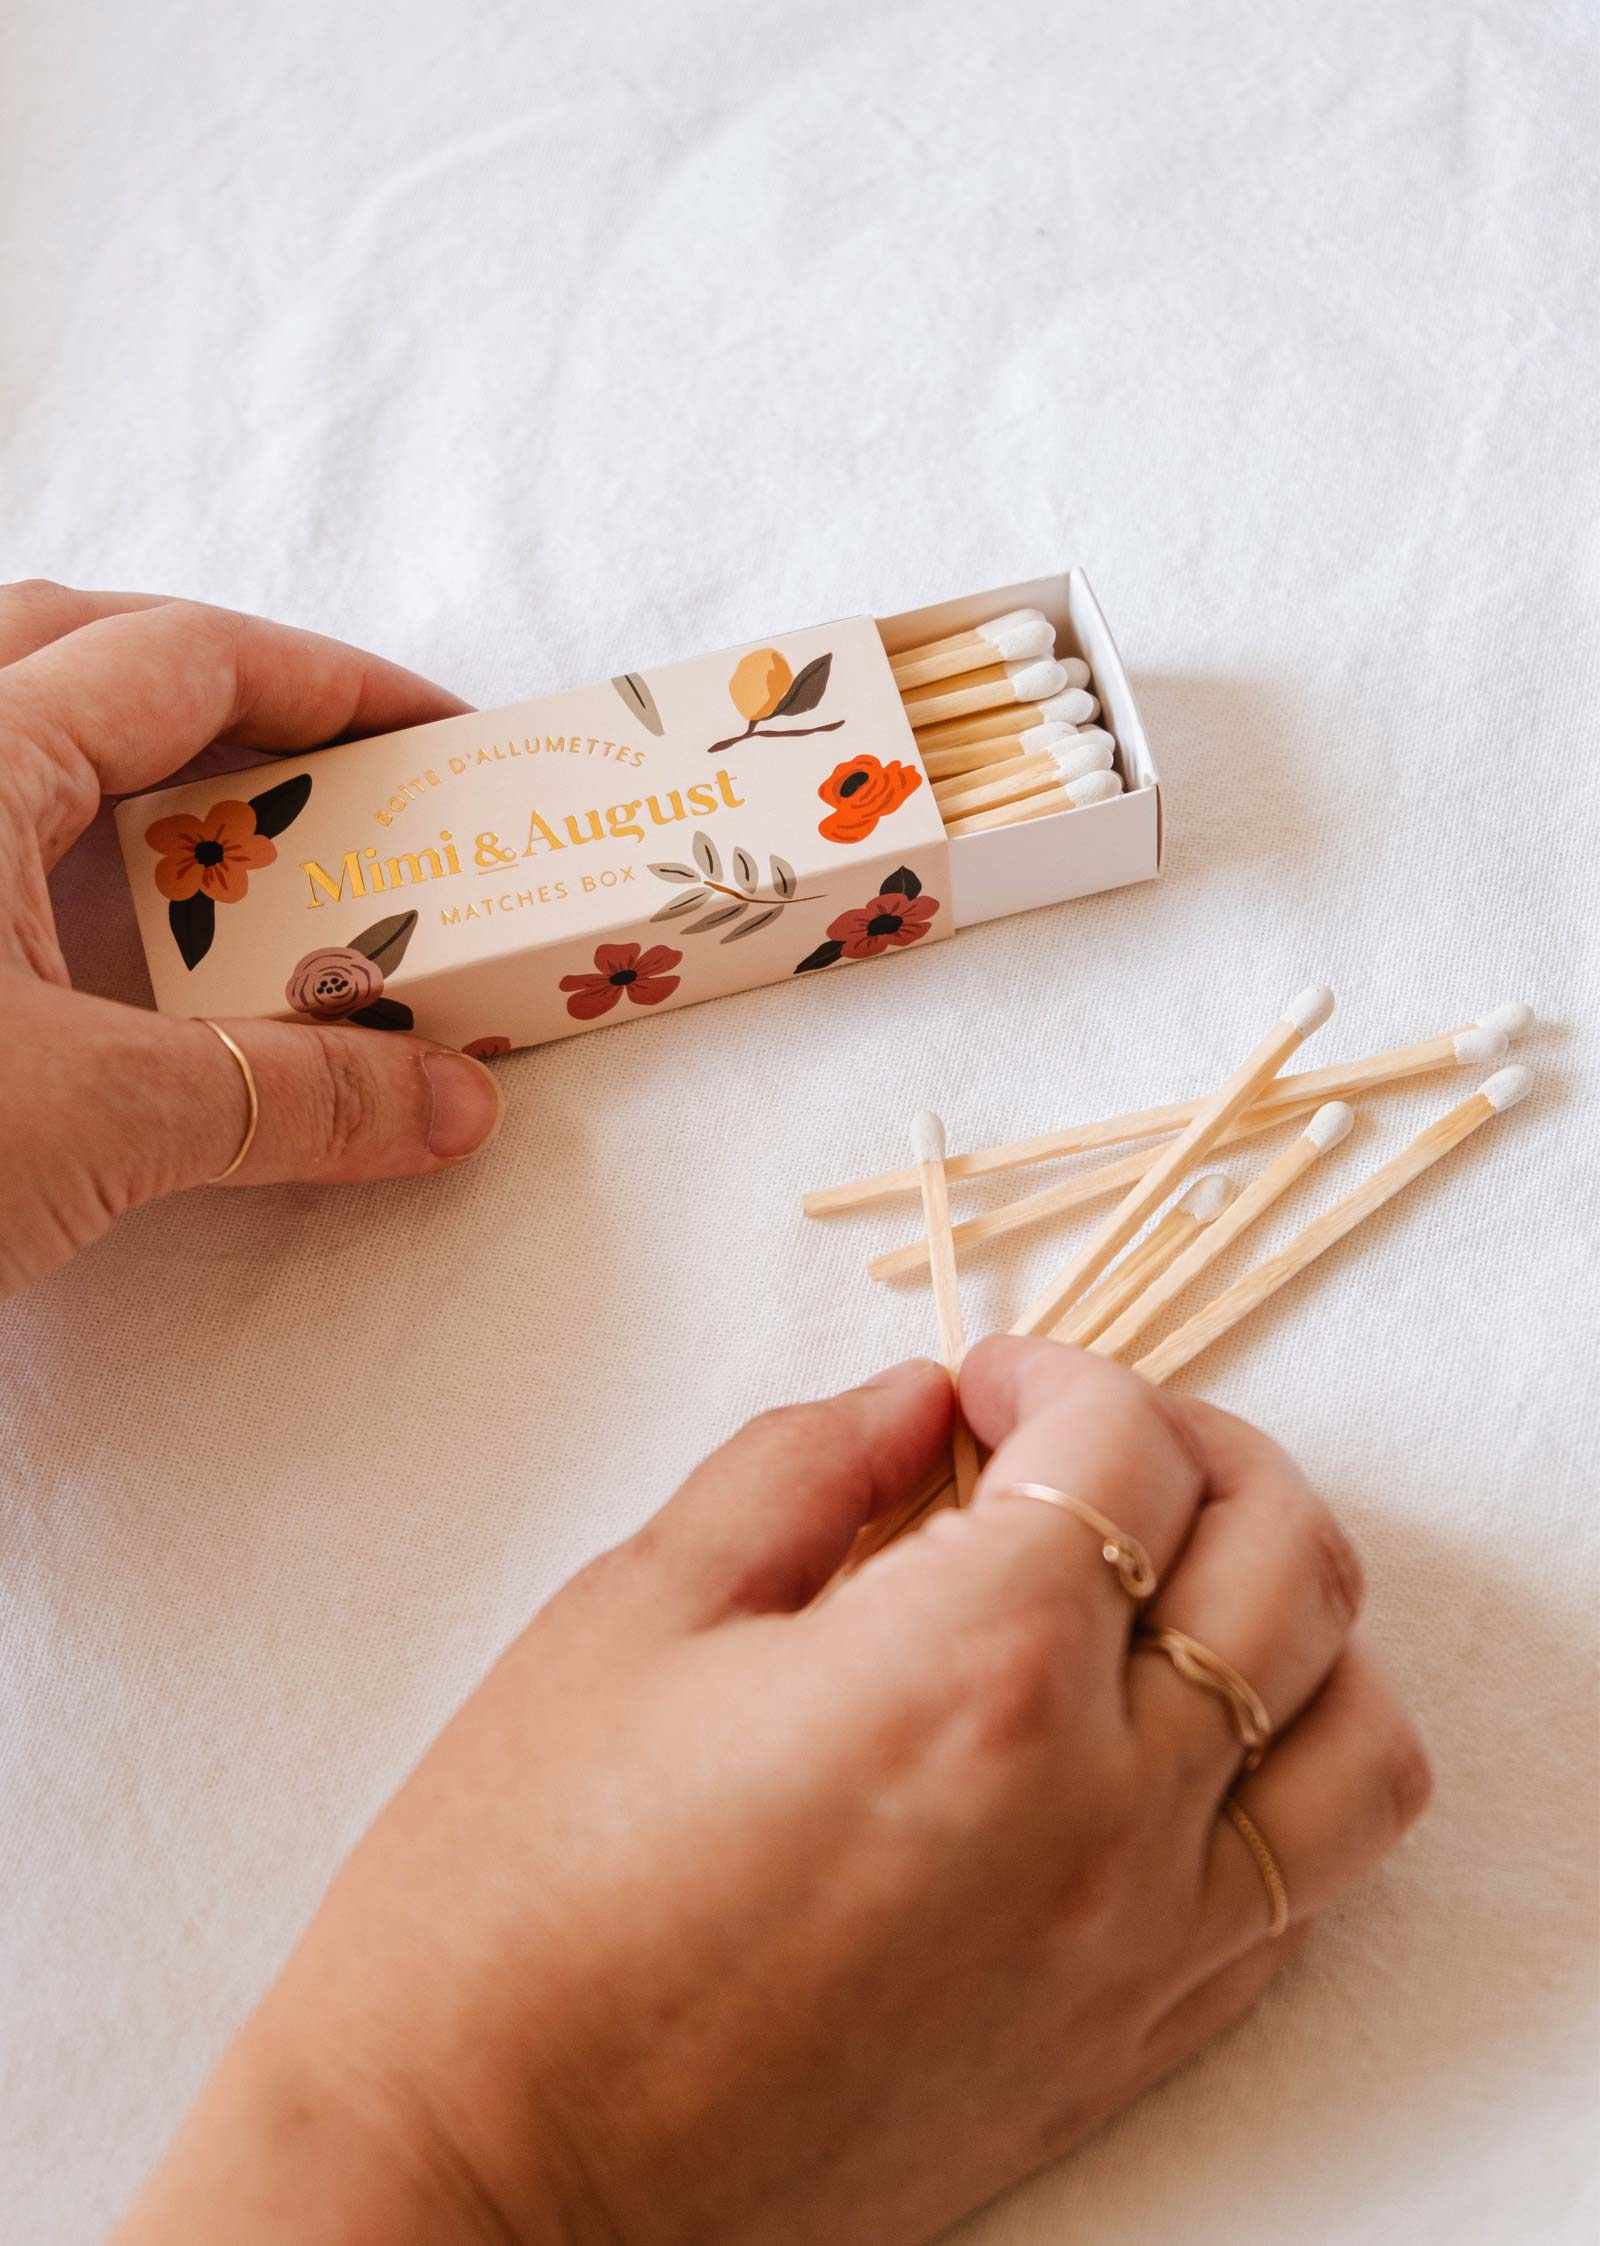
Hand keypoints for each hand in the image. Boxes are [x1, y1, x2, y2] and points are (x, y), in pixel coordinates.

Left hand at [0, 579, 503, 1295]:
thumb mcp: (93, 1121)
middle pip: (81, 649)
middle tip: (333, 773)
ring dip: (136, 768)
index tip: (437, 736)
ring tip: (239, 842)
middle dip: (226, 696)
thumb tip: (448, 1102)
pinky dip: (64, 858)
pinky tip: (110, 940)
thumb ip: (289, 1098)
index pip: (183, 656)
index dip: (330, 683)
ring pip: (13, 735)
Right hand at [119, 1339, 1430, 2244]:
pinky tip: (1153, 1744)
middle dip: (1199, 1452)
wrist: (486, 2172)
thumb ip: (800, 1466)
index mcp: (972, 1673)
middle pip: (1285, 1561)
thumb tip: (918, 1402)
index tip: (980, 1387)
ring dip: (1286, 1617)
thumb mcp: (634, 1611)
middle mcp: (1103, 1814)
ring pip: (1355, 1738)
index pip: (1123, 1452)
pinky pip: (1303, 1892)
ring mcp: (1138, 1952)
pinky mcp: (1128, 2052)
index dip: (1054, 1373)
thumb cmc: (518, 1889)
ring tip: (1164, 1589)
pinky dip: (1275, 1777)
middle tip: (1082, 1448)